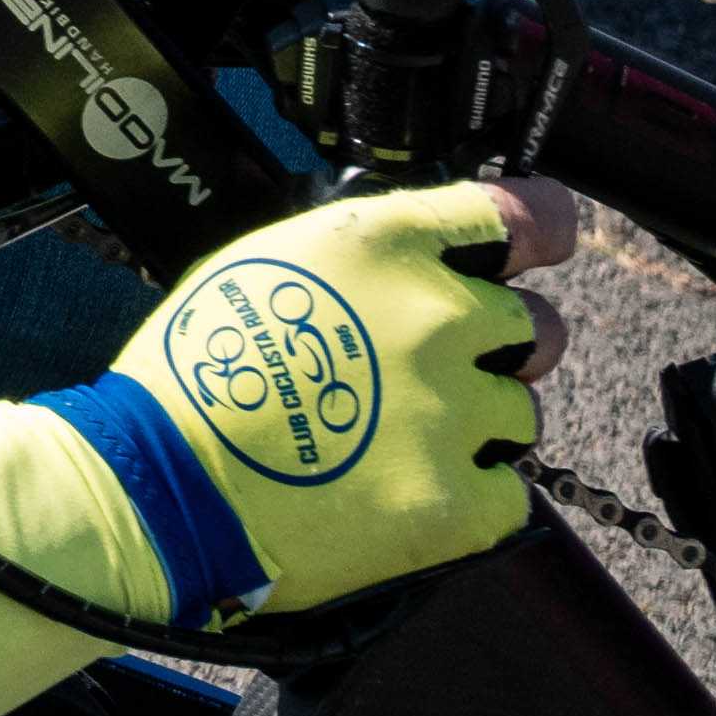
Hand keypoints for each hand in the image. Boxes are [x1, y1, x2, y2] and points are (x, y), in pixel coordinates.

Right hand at [89, 177, 580, 622]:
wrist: (165, 482)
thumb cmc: (196, 371)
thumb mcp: (264, 264)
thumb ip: (359, 259)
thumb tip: (419, 268)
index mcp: (382, 246)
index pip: (515, 213)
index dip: (543, 223)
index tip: (550, 234)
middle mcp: (435, 317)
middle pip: (533, 325)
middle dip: (499, 347)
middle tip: (440, 376)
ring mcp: (455, 412)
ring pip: (519, 411)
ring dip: (477, 424)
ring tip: (401, 442)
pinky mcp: (461, 501)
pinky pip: (507, 493)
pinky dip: (470, 497)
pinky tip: (405, 491)